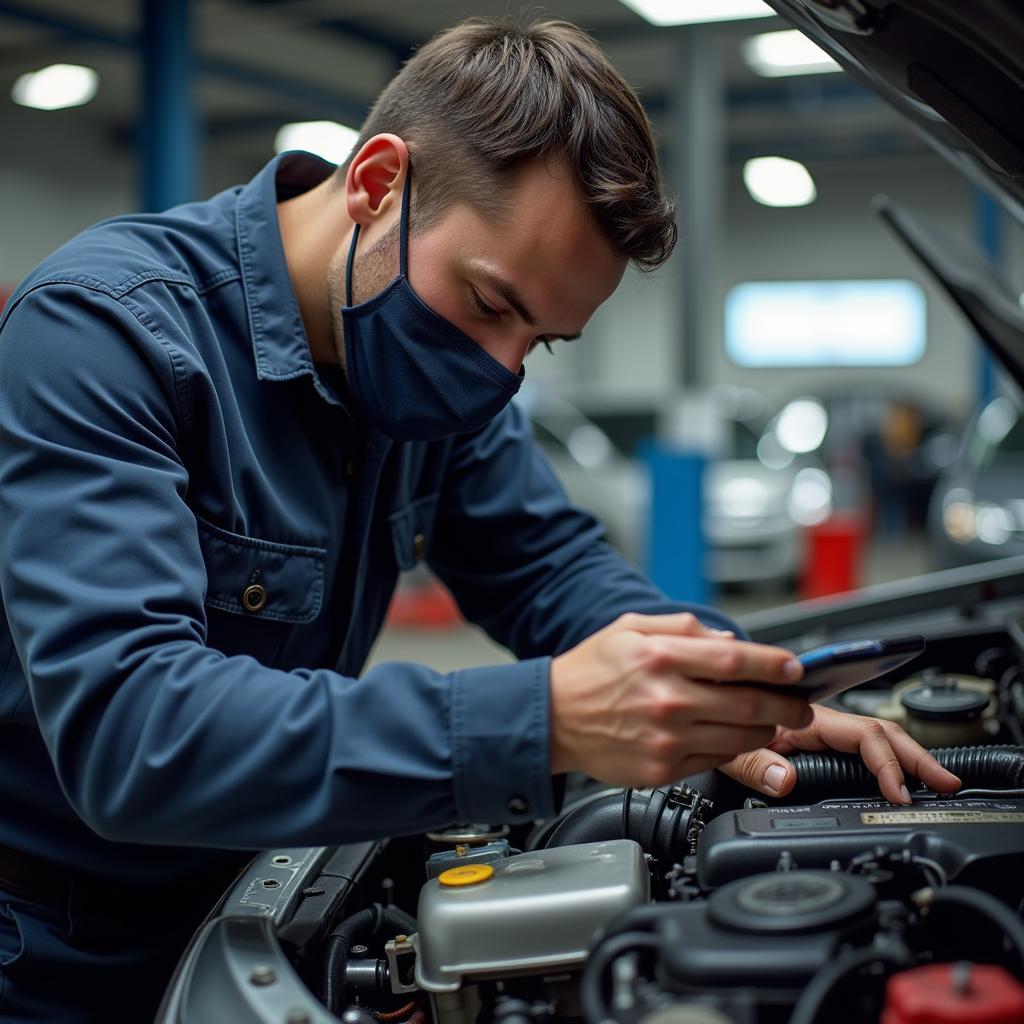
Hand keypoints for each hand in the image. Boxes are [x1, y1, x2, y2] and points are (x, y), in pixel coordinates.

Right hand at [549, 612, 813, 786]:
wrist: (552, 717)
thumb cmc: (589, 672)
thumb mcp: (630, 628)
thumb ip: (684, 627)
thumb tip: (729, 641)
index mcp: (660, 657)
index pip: (736, 661)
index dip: (775, 665)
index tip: (796, 668)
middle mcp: (667, 700)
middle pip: (749, 704)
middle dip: (787, 704)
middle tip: (799, 703)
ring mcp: (666, 739)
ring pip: (740, 738)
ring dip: (768, 730)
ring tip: (772, 721)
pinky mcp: (663, 769)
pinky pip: (716, 761)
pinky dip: (735, 749)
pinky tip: (735, 737)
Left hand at [719, 703, 961, 803]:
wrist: (708, 705)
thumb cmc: (720, 720)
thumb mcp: (729, 751)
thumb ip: (755, 765)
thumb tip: (787, 781)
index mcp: (804, 717)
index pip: (860, 734)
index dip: (885, 762)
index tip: (900, 791)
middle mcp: (818, 719)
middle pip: (880, 731)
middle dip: (917, 755)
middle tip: (946, 782)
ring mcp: (821, 728)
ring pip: (875, 735)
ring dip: (907, 756)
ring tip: (935, 779)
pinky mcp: (819, 737)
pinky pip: (861, 743)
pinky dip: (888, 757)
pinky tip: (901, 774)